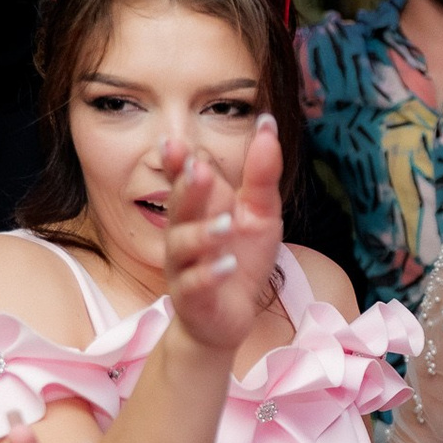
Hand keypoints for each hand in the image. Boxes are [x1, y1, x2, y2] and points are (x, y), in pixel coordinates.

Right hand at [162, 115, 283, 352]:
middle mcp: (184, 234)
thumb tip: (268, 125)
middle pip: (180, 208)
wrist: (228, 318)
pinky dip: (209, 275)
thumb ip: (261, 174)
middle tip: (200, 170)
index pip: (183, 180)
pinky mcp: (194, 298)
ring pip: (183, 246)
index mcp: (200, 210)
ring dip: (202, 234)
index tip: (173, 142)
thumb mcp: (260, 213)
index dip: (177, 163)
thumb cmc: (241, 260)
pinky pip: (195, 285)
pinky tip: (226, 266)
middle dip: (187, 190)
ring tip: (225, 225)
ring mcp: (185, 267)